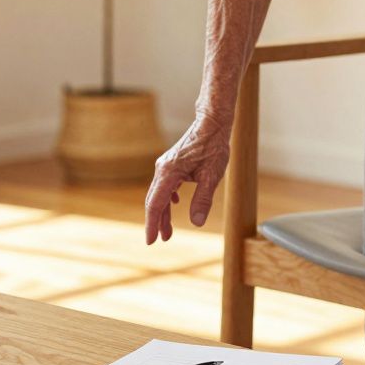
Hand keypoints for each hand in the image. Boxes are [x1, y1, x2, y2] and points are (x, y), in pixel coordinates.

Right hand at [145, 114, 231, 243]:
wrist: (212, 123)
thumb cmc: (214, 147)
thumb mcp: (212, 176)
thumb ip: (203, 199)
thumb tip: (196, 222)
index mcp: (170, 173)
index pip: (156, 204)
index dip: (152, 224)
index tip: (150, 241)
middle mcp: (163, 169)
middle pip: (155, 201)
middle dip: (157, 222)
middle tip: (162, 239)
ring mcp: (166, 165)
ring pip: (160, 193)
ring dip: (164, 212)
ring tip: (168, 229)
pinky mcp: (172, 163)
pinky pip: (165, 185)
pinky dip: (168, 198)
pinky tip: (175, 204)